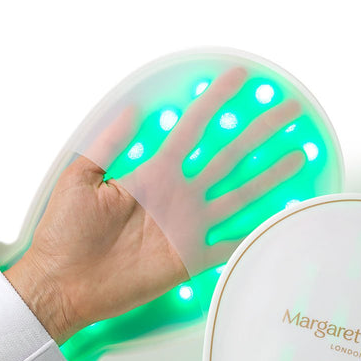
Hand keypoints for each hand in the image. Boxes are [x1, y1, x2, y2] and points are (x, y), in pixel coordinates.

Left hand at [7, 68, 304, 342]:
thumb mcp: (78, 178)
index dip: (215, 101)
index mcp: (153, 173)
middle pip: (228, 156)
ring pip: (239, 195)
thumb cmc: (64, 233)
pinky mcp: (189, 259)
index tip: (238, 77)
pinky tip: (277, 222)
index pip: (192, 128)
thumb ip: (106, 144)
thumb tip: (130, 109)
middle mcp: (177, 196)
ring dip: (268, 176)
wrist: (64, 283)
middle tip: (287, 111)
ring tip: (296, 157)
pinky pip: (229, 246)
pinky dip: (252, 236)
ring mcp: (187, 227)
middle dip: (258, 132)